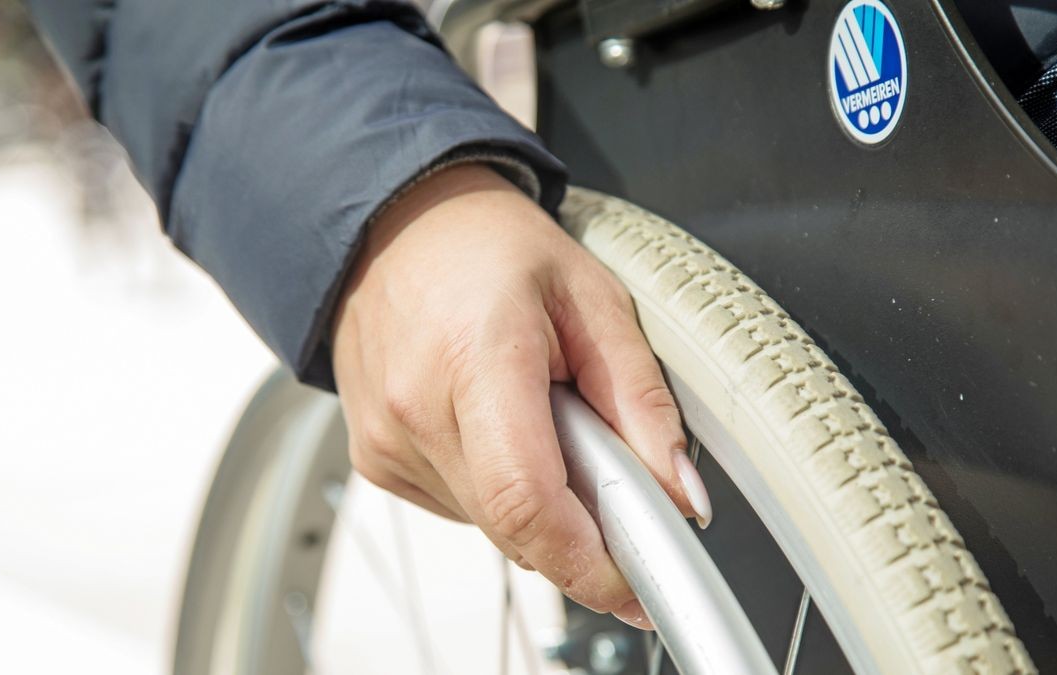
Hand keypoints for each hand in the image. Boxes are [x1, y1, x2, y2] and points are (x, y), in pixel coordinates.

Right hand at [332, 164, 711, 627]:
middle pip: (517, 526)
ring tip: (537, 411)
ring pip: (493, 524)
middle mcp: (414, 410)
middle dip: (580, 521)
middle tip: (601, 457)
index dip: (590, 561)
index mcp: (474, 358)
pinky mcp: (377, 462)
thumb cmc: (490, 249)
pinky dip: (499, 483)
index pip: (527, 501)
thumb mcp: (594, 299)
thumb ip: (643, 401)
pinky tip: (497, 420)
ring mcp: (386, 441)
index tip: (638, 581)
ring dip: (538, 494)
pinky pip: (462, 506)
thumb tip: (679, 493)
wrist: (399, 225)